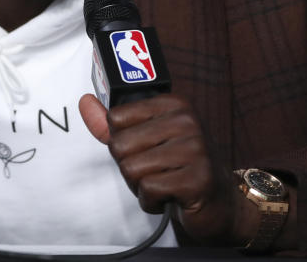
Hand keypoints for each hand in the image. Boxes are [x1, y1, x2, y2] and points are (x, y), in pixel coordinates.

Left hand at [79, 93, 248, 243]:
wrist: (221, 204)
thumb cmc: (179, 168)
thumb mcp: (145, 140)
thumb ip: (112, 124)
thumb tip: (85, 102)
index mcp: (173, 104)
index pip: (116, 118)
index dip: (123, 142)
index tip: (146, 149)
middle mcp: (187, 120)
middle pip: (120, 145)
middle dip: (130, 167)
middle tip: (157, 171)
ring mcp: (195, 149)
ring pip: (131, 169)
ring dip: (141, 186)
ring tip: (165, 183)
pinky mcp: (197, 179)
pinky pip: (148, 190)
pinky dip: (152, 201)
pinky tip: (171, 197)